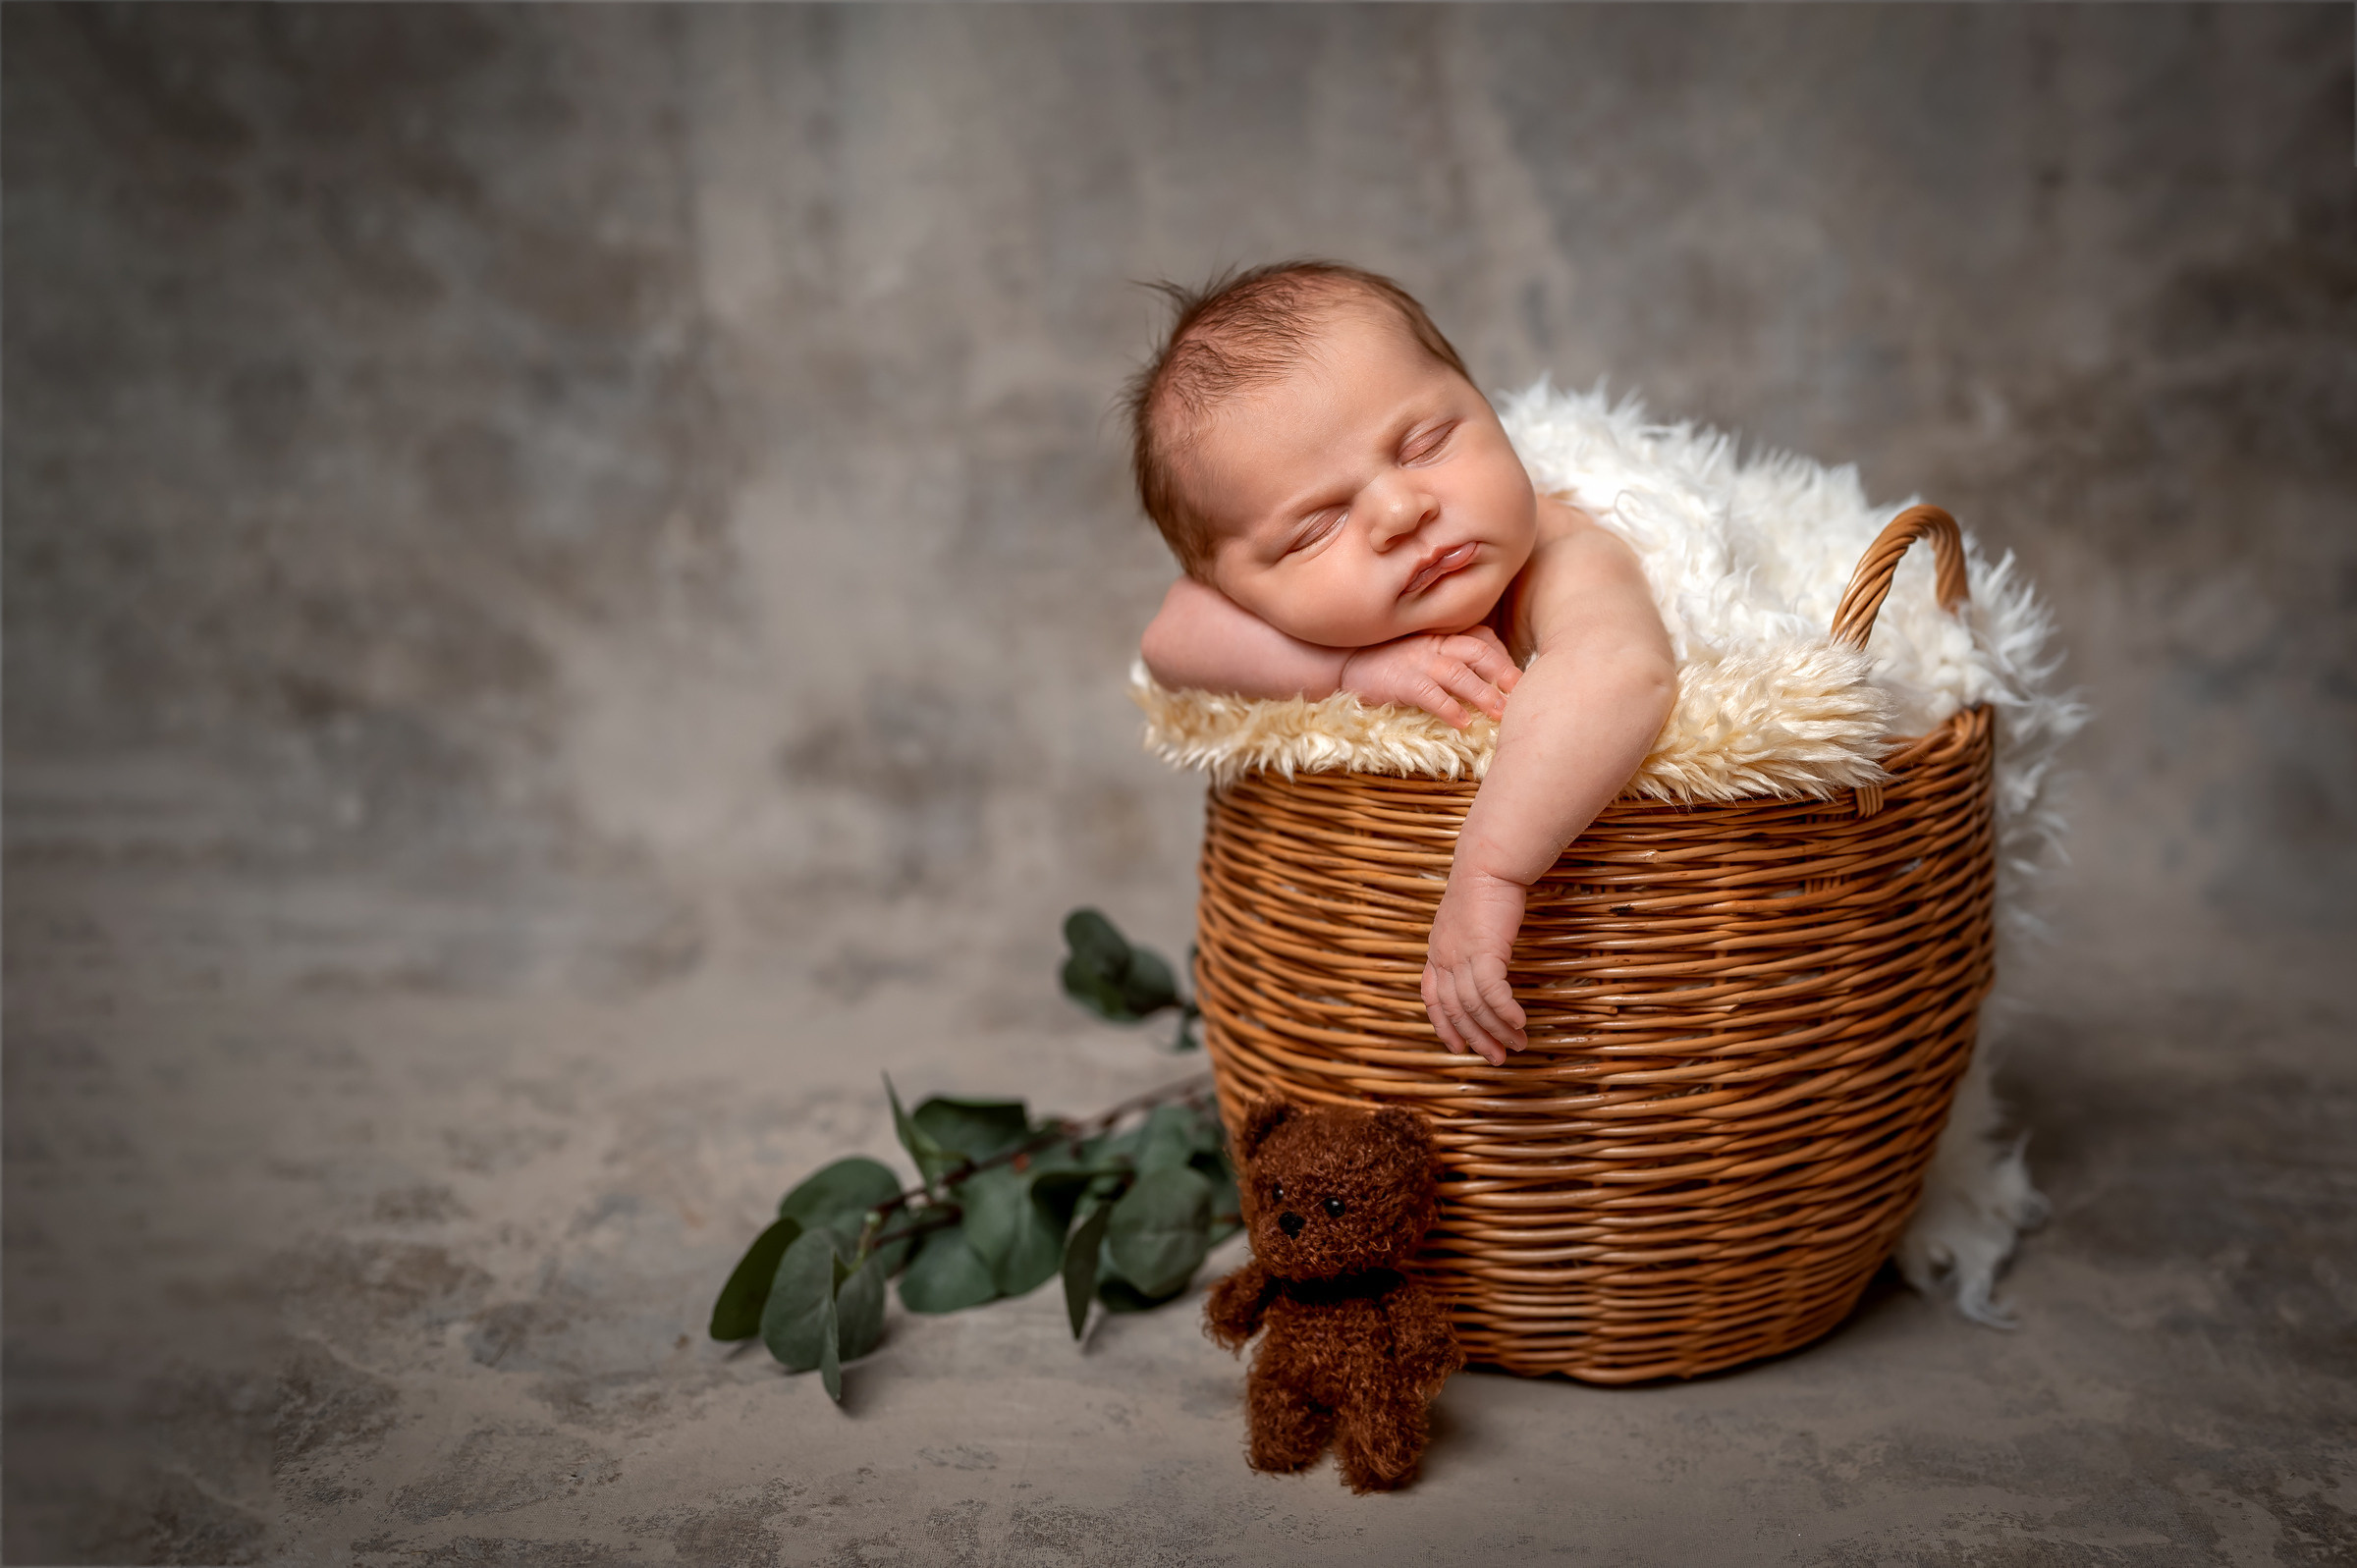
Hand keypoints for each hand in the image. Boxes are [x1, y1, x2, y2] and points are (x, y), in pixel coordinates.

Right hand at [1336, 627, 1519, 729]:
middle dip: (1505, 672)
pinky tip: (1463, 724)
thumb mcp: (1419, 650)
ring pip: (1459, 673)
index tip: (1519, 680)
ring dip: (1483, 693)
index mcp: (1440, 635)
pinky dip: (1448, 708)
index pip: (1483, 639)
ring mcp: (1416, 661)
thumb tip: (1483, 680)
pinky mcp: (1399, 681)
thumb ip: (1447, 656)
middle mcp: (1432, 644)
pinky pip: (1429, 693)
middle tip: (1524, 694)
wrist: (1338, 662)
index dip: (1504, 658)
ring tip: (1501, 712)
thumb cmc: (1383, 661)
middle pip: (1479, 651)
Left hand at [1420, 869, 1528, 1064]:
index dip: (1443, 1025)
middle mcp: (1444, 956)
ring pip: (1474, 1005)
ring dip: (1497, 1029)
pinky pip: (1492, 992)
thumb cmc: (1484, 886)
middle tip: (1497, 1057)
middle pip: (1454, 1009)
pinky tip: (1520, 1022)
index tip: (1457, 1047)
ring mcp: (1460, 954)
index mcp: (1437, 950)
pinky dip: (1505, 1011)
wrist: (1489, 862)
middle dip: (1476, 1038)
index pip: (1432, 998)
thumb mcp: (1468, 920)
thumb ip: (1470, 943)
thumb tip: (1485, 961)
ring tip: (1518, 1044)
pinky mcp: (1483, 950)